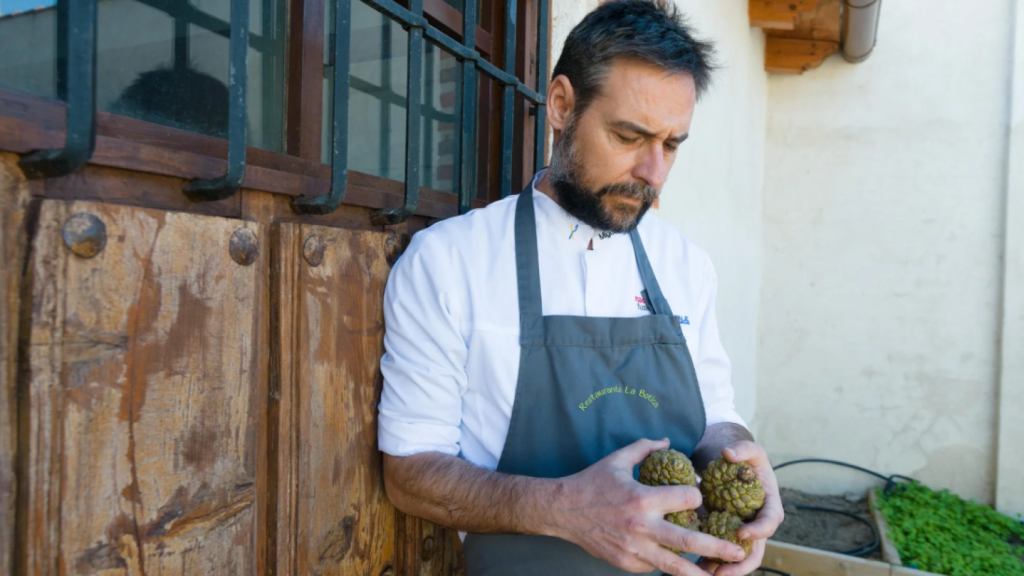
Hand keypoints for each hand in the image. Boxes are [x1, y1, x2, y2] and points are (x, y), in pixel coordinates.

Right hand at [546, 438, 747, 575]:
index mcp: (642, 498)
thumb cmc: (592, 482)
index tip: (698, 498)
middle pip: (688, 541)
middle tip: (738, 553)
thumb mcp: (618, 459)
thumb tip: (669, 441)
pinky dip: (664, 565)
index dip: (696, 497)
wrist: (562, 510)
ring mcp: (633, 548)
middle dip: (717, 547)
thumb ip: (645, 447)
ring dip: (699, 573)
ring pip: (673, 566)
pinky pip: (653, 567)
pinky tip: (675, 563)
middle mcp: (641, 526)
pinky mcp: (626, 563)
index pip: (686, 500)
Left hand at [699, 441, 783, 575]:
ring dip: (722, 569)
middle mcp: (757, 524)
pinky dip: (708, 560)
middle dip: (740, 564)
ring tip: (703, 574)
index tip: (741, 532)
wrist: (733, 466)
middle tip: (723, 572)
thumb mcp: (749, 449)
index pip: (770, 522)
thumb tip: (728, 454)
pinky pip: (719, 551)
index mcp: (769, 505)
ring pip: (736, 557)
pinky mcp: (725, 534)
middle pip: (754, 551)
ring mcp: (741, 531)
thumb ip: (743, 449)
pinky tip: (690, 568)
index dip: (758, 530)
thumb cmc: (744, 458)